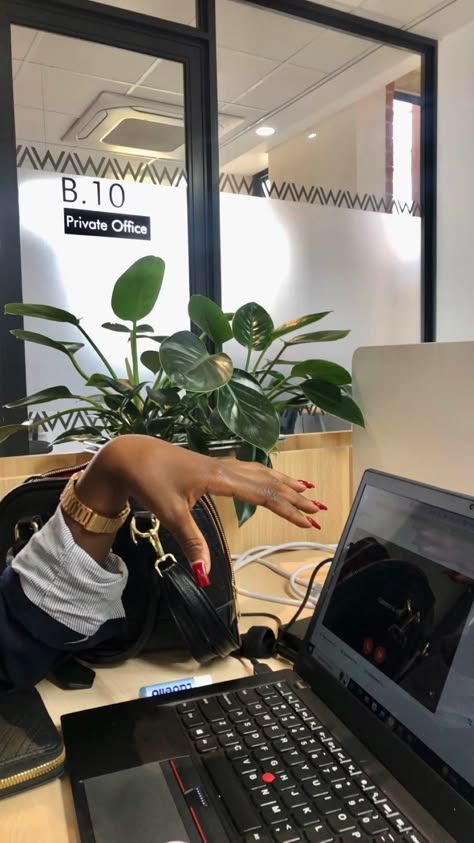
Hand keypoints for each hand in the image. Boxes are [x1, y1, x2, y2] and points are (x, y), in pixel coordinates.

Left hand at [71, 435, 326, 578]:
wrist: (129, 455)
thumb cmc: (149, 480)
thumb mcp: (170, 514)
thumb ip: (192, 543)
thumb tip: (205, 574)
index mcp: (220, 478)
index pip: (262, 495)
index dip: (287, 509)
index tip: (309, 520)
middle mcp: (225, 468)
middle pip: (268, 482)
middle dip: (295, 497)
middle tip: (320, 509)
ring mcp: (219, 464)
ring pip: (259, 472)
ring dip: (284, 483)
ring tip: (306, 490)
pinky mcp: (211, 465)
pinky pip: (248, 469)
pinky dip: (265, 475)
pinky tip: (269, 477)